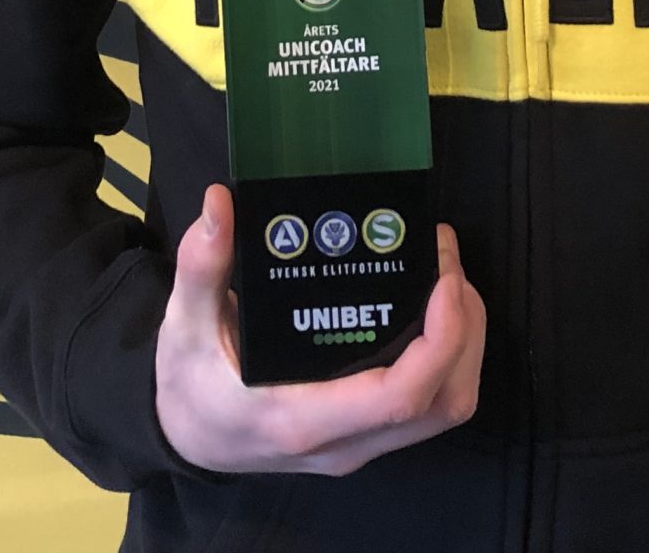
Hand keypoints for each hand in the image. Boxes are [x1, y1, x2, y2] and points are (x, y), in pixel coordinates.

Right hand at [155, 183, 485, 476]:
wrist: (187, 437)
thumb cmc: (189, 383)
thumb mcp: (183, 325)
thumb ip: (201, 266)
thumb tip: (219, 203)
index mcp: (303, 419)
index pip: (399, 397)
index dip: (440, 340)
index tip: (443, 277)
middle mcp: (344, 443)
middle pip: (443, 403)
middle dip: (465, 329)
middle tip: (445, 260)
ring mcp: (362, 444)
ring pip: (447, 407)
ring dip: (465, 343)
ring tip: (447, 276)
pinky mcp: (369, 433)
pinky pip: (432, 403)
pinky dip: (449, 356)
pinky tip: (431, 305)